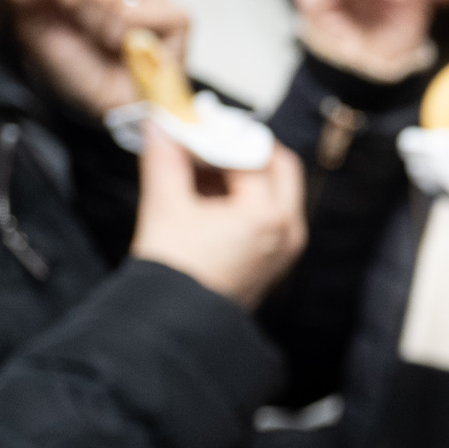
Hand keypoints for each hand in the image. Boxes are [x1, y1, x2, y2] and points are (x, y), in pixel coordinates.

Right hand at [128, 129, 305, 310]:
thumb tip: (161, 124)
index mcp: (267, 215)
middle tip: (207, 140)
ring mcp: (285, 247)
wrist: (174, 323)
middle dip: (243, 149)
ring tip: (197, 168)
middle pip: (279, 168)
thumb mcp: (164, 205)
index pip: (251, 155)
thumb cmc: (173, 273)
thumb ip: (165, 158)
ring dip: (242, 173)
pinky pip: (269, 215)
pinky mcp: (274, 259)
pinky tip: (205, 195)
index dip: (219, 135)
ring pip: (276, 191)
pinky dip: (244, 198)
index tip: (193, 125)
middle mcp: (287, 230)